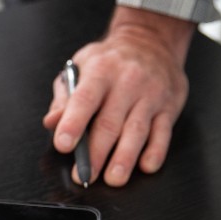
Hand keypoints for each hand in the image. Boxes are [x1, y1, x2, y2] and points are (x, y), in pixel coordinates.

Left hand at [44, 6, 191, 186]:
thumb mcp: (80, 67)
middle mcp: (127, 83)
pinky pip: (163, 132)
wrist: (151, 40)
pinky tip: (146, 166)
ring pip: (137, 130)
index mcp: (100, 71)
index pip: (84, 99)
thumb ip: (64, 97)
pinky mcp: (169, 106)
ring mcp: (150, 95)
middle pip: (110, 123)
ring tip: (113, 179)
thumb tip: (52, 122)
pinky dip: (155, 151)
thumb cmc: (109, 60)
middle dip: (96, 153)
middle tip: (85, 175)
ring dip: (125, 158)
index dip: (73, 123)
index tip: (63, 144)